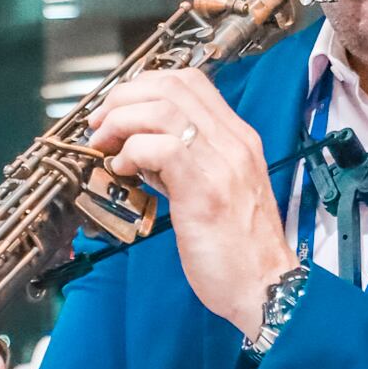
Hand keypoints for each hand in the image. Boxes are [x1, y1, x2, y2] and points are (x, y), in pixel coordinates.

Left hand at [87, 67, 298, 337]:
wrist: (266, 286)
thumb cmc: (239, 250)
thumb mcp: (216, 193)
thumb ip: (184, 166)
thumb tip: (142, 150)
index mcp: (238, 139)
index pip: (190, 82)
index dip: (145, 85)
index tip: (119, 108)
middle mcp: (233, 142)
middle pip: (171, 86)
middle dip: (125, 97)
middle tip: (101, 124)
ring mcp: (221, 162)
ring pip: (161, 109)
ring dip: (121, 121)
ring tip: (105, 145)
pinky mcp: (204, 188)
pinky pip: (158, 147)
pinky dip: (131, 152)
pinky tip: (124, 171)